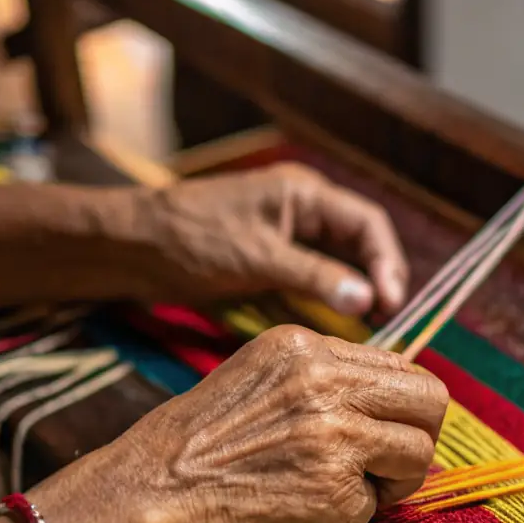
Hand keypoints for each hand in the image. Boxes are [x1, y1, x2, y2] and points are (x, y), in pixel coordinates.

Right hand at [91, 325, 446, 522]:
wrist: (152, 496)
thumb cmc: (195, 445)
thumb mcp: (257, 378)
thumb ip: (320, 376)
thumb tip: (389, 389)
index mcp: (304, 347)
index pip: (400, 365)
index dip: (400, 405)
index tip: (382, 428)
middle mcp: (324, 382)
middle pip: (430, 399)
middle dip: (418, 436)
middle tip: (390, 464)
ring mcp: (334, 437)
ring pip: (418, 452)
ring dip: (396, 480)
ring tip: (352, 492)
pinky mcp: (335, 492)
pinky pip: (379, 505)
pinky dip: (354, 516)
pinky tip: (309, 512)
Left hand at [132, 163, 407, 316]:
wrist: (132, 246)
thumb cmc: (190, 239)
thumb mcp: (257, 258)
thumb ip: (314, 276)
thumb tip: (367, 299)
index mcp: (304, 193)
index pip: (367, 223)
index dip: (387, 261)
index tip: (391, 302)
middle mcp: (301, 210)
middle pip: (359, 243)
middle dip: (377, 278)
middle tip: (388, 322)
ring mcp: (285, 235)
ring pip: (338, 263)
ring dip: (355, 291)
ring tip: (370, 329)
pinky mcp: (269, 260)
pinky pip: (313, 277)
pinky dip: (328, 298)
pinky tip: (336, 324)